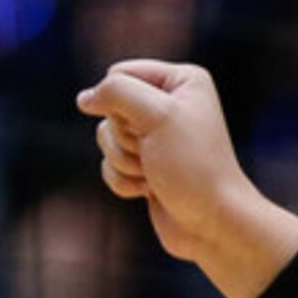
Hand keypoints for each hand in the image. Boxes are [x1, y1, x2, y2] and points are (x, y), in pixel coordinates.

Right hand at [77, 60, 297, 297]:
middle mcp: (171, 105)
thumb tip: (84, 99)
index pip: (118, 74)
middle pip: (109, 108)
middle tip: (156, 152)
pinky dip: (124, 181)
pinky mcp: (146, 167)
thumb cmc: (193, 166)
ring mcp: (156, 138)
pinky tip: (151, 191)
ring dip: (124, 161)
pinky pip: (109, 166)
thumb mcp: (157, 115)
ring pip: (104, 138)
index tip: (156, 124)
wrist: (213, 223)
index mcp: (183, 82)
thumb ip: (115, 91)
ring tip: (155, 173)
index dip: (122, 102)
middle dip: (125, 136)